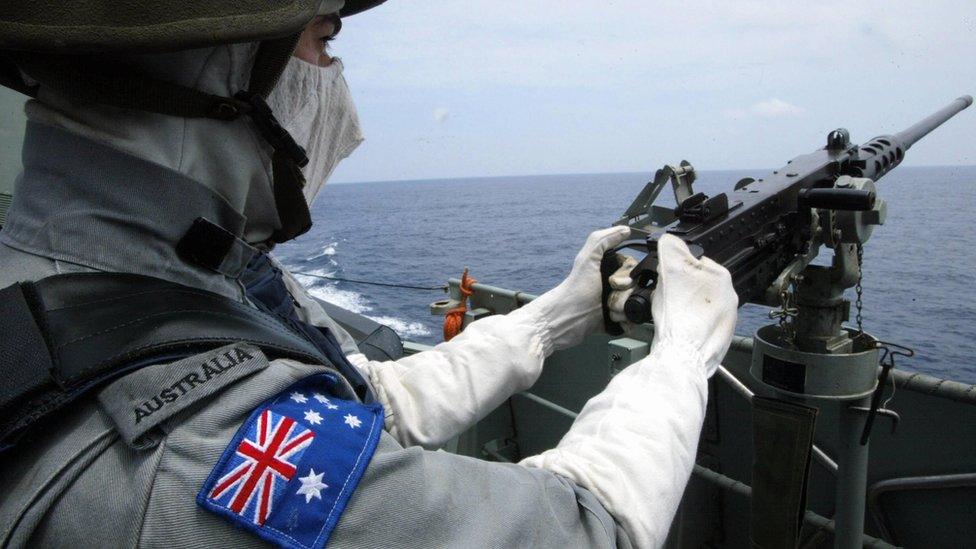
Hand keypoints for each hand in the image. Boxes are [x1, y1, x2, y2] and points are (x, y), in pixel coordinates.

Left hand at [520, 226, 630, 351]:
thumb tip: (625, 230)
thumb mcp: (587, 258)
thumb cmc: (575, 289)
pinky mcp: (617, 321)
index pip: (635, 269)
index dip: (628, 277)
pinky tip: (613, 320)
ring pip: (637, 305)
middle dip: (625, 295)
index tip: (615, 282)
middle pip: (638, 289)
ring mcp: (617, 303)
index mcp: (610, 269)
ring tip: (608, 311)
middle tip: (609, 298)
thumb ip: (603, 239)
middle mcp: (615, 285)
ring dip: (623, 309)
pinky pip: (634, 321)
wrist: (567, 318)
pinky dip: (626, 322)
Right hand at [650, 234, 737, 375]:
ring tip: (673, 316)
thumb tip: (669, 240)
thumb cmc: (679, 315)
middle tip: (668, 299)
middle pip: (698, 284)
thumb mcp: (669, 271)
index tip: (666, 278)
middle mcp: (729, 297)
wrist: (683, 356)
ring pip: (700, 305)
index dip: (675, 268)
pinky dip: (691, 325)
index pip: (695, 262)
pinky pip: (702, 324)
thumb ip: (670, 249)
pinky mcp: (720, 338)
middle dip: (682, 289)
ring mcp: (726, 319)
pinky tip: (680, 329)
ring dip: (687, 307)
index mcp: (721, 277)